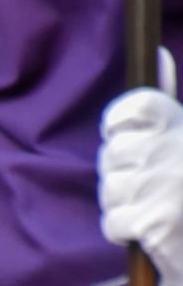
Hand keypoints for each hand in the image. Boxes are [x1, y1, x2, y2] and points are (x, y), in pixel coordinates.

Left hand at [100, 48, 182, 285]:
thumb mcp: (182, 135)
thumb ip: (167, 100)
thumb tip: (157, 52)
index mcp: (179, 126)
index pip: (130, 110)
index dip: (122, 128)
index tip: (135, 141)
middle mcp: (172, 151)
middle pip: (112, 155)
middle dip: (123, 175)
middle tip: (155, 188)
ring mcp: (161, 186)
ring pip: (110, 189)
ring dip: (124, 204)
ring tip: (157, 209)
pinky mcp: (153, 222)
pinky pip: (113, 221)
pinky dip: (125, 232)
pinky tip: (152, 233)